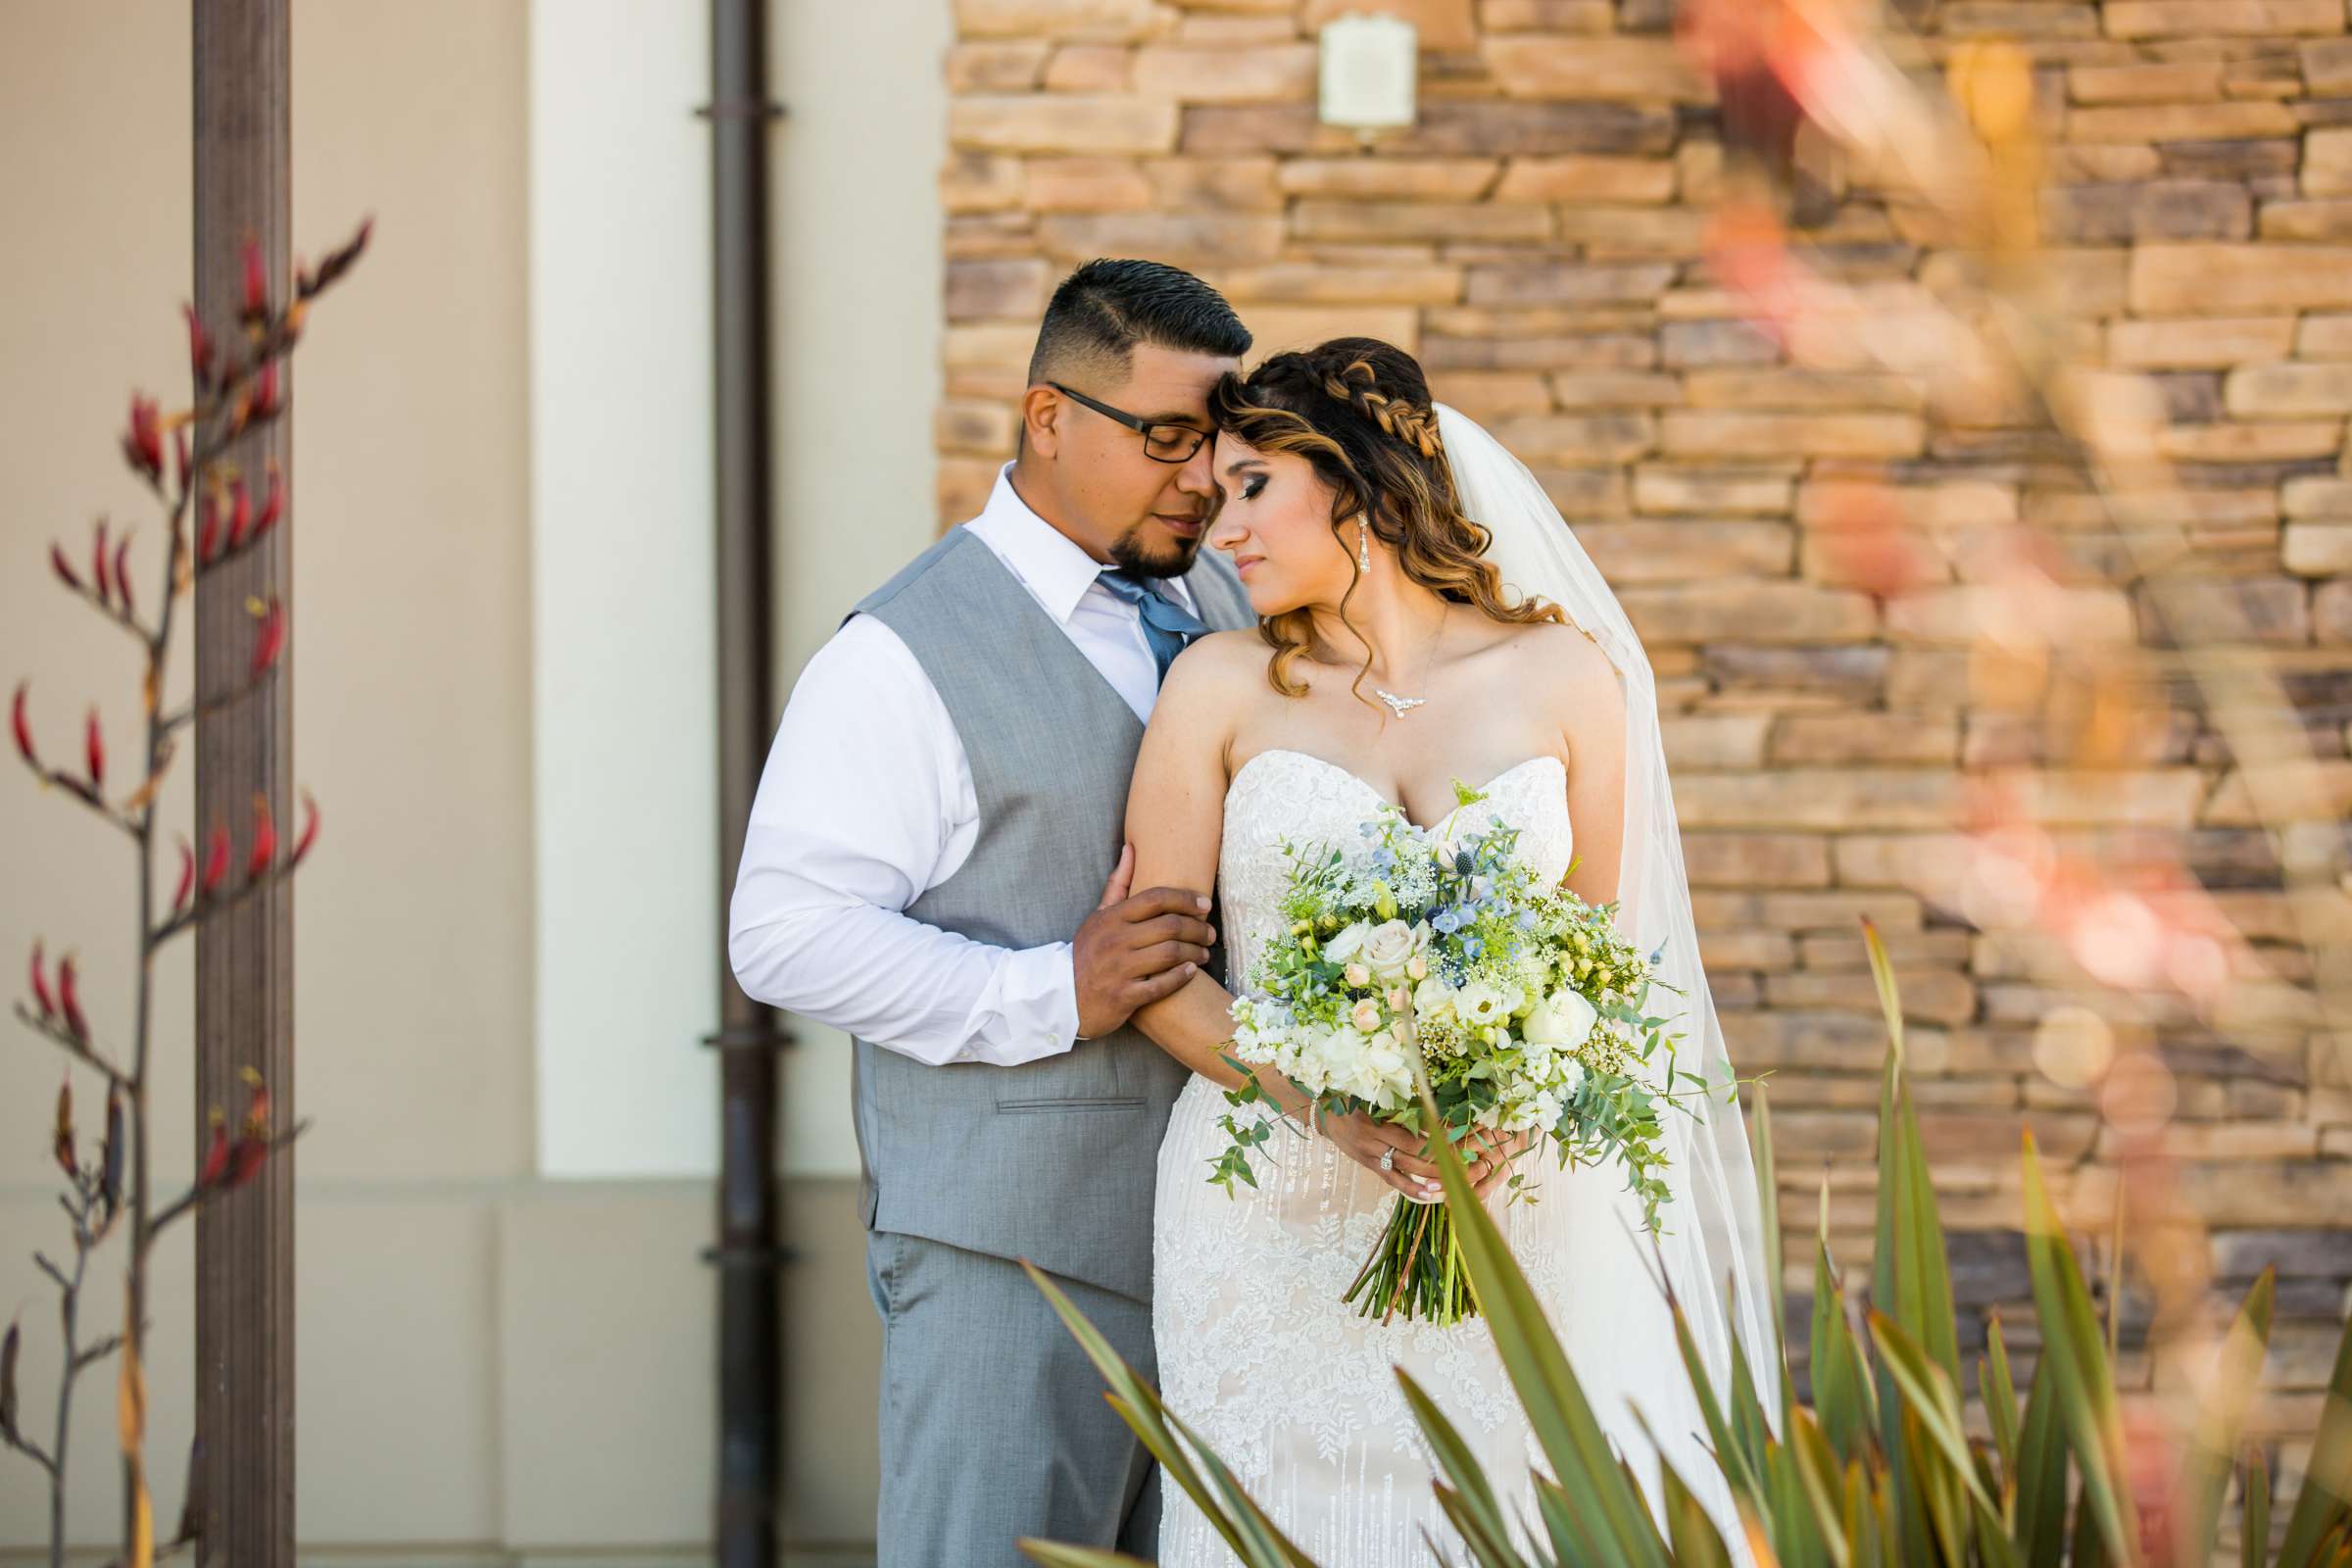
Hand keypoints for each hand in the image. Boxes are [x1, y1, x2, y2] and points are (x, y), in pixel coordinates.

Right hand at [1073, 843, 1215, 1038]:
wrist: (1062, 997)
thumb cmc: (1087, 953)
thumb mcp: (1098, 916)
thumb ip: (1118, 884)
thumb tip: (1131, 848)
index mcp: (1112, 918)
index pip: (1155, 898)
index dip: (1185, 899)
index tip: (1205, 905)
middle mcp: (1115, 940)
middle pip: (1169, 926)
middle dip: (1198, 929)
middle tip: (1210, 934)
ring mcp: (1119, 970)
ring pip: (1170, 954)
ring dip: (1194, 953)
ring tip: (1204, 954)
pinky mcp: (1123, 997)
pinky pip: (1161, 985)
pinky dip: (1180, 978)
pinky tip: (1191, 972)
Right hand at [1323, 1114, 1531, 1202]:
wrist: (1321, 1111)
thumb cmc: (1349, 1095)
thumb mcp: (1370, 1091)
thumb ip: (1397, 1098)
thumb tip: (1435, 1099)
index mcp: (1374, 1120)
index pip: (1414, 1134)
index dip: (1440, 1140)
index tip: (1465, 1139)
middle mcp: (1372, 1141)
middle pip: (1415, 1155)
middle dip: (1445, 1160)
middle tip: (1472, 1163)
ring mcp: (1371, 1157)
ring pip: (1408, 1171)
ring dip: (1435, 1177)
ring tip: (1460, 1181)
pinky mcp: (1370, 1167)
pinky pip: (1394, 1182)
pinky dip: (1414, 1190)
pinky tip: (1433, 1195)